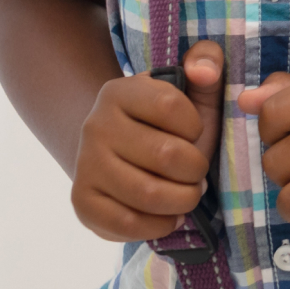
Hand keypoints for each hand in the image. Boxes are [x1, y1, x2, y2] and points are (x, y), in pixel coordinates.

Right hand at [70, 39, 223, 241]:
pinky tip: (169, 215)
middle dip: (196, 170)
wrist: (119, 154)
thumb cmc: (168, 124)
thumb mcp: (191, 89)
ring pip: (149, 194)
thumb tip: (204, 71)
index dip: (195, 127)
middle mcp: (95, 126)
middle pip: (166, 155)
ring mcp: (85, 165)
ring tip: (188, 194)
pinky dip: (160, 225)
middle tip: (197, 173)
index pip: (172, 107)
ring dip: (183, 200)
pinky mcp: (82, 202)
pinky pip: (128, 224)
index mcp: (121, 92)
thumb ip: (207, 62)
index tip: (194, 134)